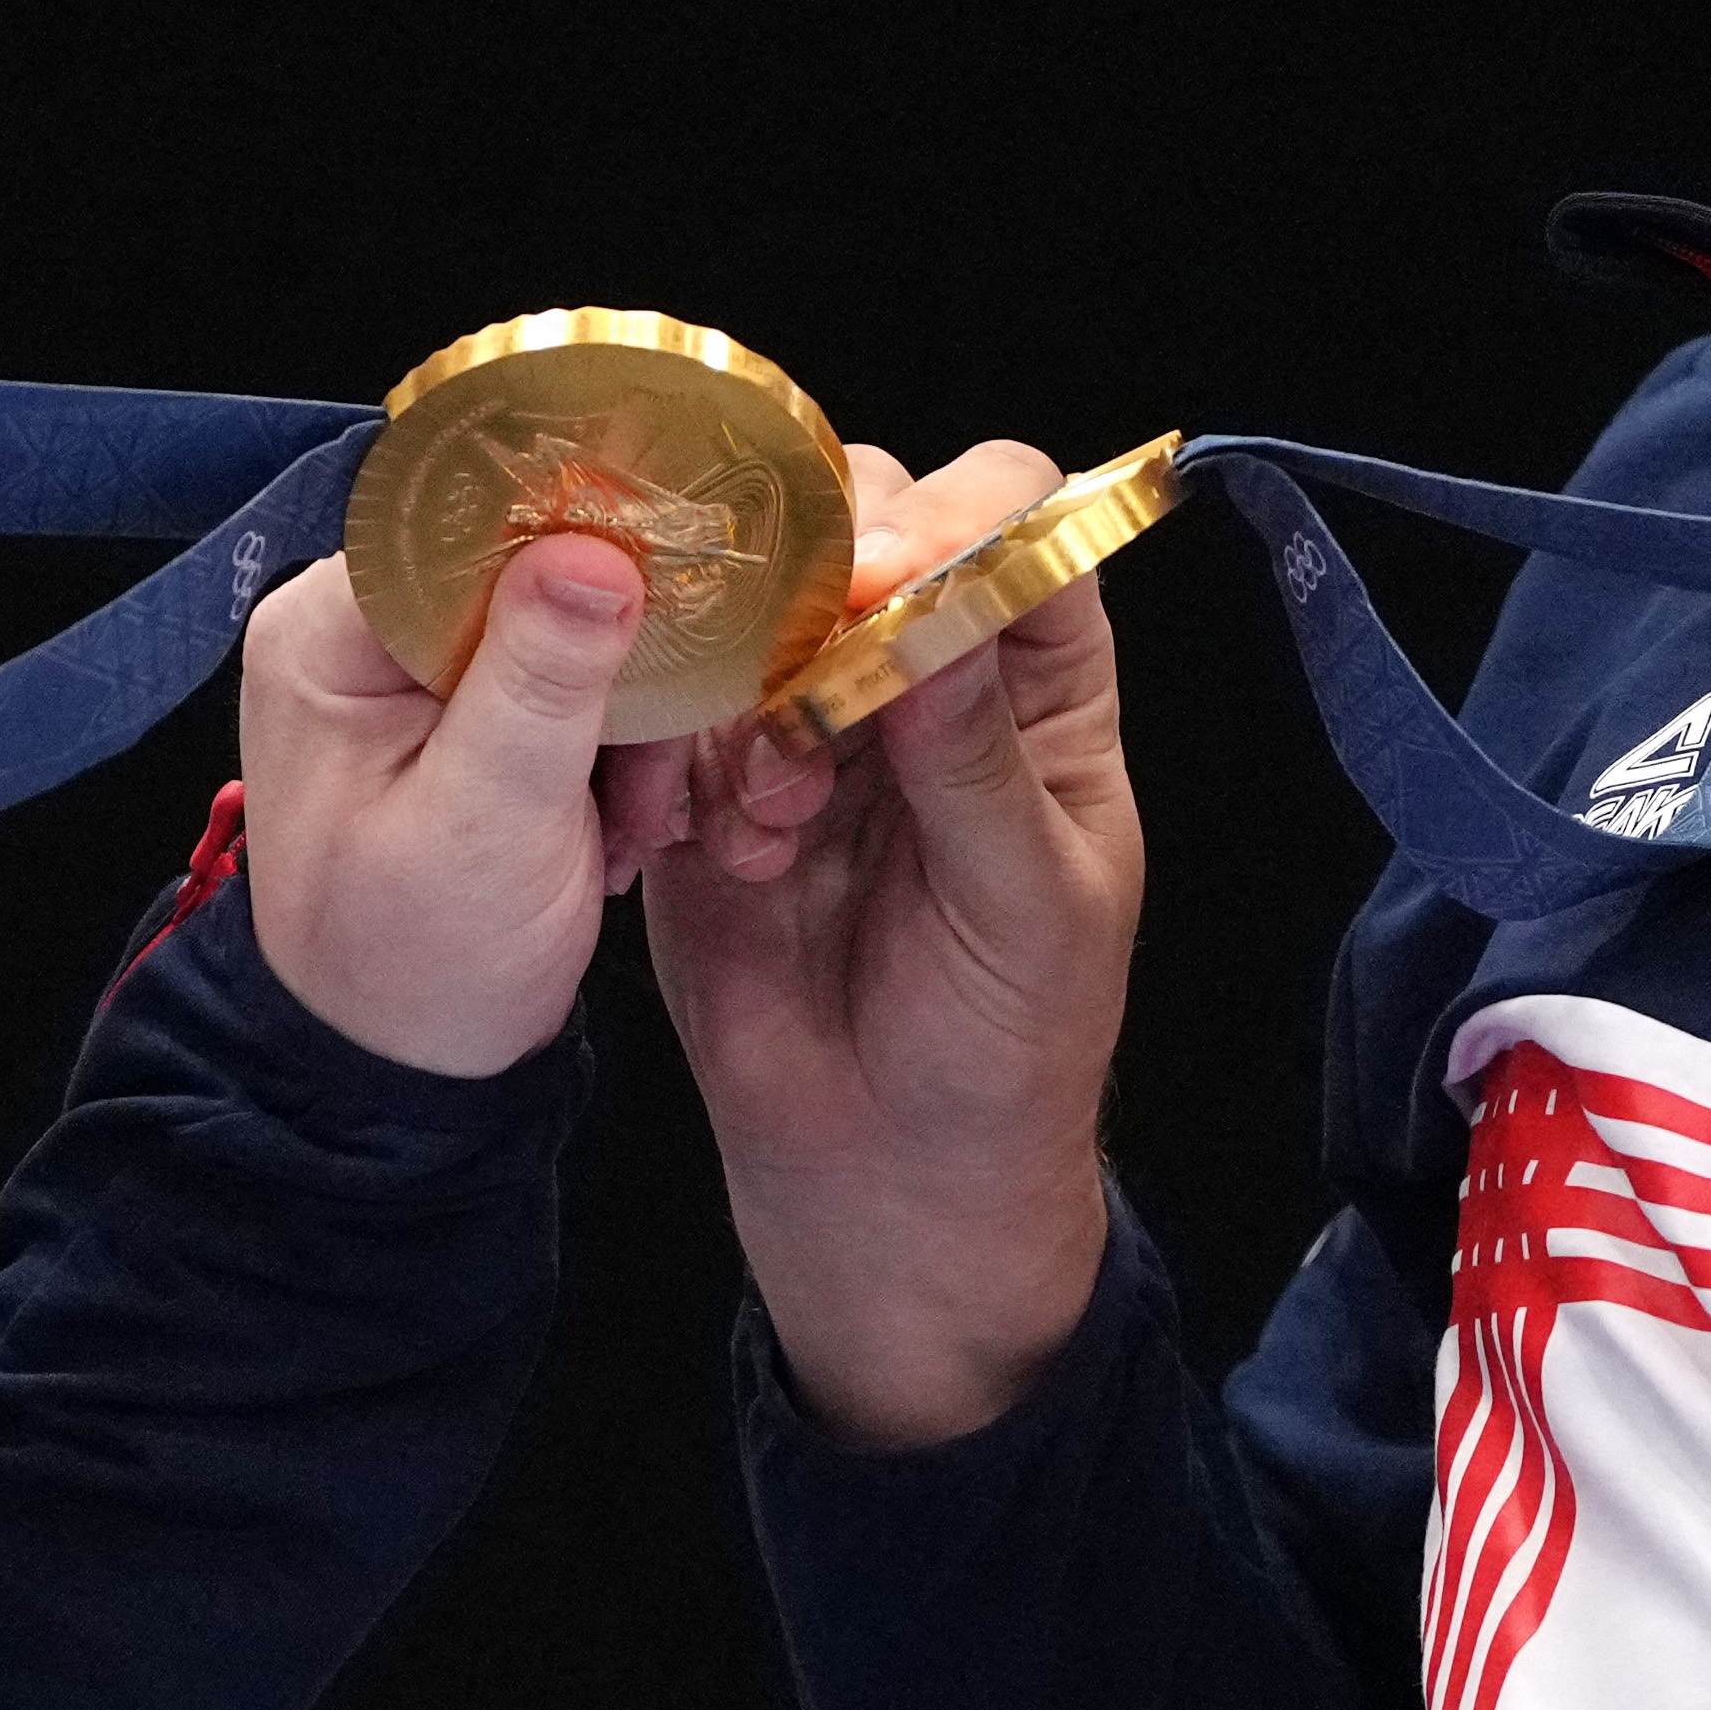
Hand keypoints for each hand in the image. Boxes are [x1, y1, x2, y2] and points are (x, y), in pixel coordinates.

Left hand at [227, 530, 680, 1077]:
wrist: (408, 1069)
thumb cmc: (416, 964)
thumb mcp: (484, 823)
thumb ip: (538, 684)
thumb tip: (595, 551)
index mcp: (330, 628)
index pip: (466, 520)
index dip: (579, 536)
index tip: (673, 583)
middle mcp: (367, 626)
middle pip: (533, 568)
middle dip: (617, 662)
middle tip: (652, 773)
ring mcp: (424, 672)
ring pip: (575, 629)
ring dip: (632, 724)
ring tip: (633, 822)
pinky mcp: (479, 716)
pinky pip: (579, 684)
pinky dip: (620, 754)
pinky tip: (617, 829)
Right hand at [640, 440, 1148, 1445]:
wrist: (884, 1189)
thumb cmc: (1005, 1054)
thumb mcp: (1026, 911)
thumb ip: (974, 760)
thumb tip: (935, 609)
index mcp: (1038, 684)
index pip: (1018, 524)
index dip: (958, 519)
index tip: (886, 578)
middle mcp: (924, 671)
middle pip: (865, 523)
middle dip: (818, 582)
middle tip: (793, 674)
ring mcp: (806, 718)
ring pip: (752, 603)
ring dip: (748, 691)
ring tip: (776, 828)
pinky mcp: (708, 784)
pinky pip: (672, 707)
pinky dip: (683, 761)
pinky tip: (727, 855)